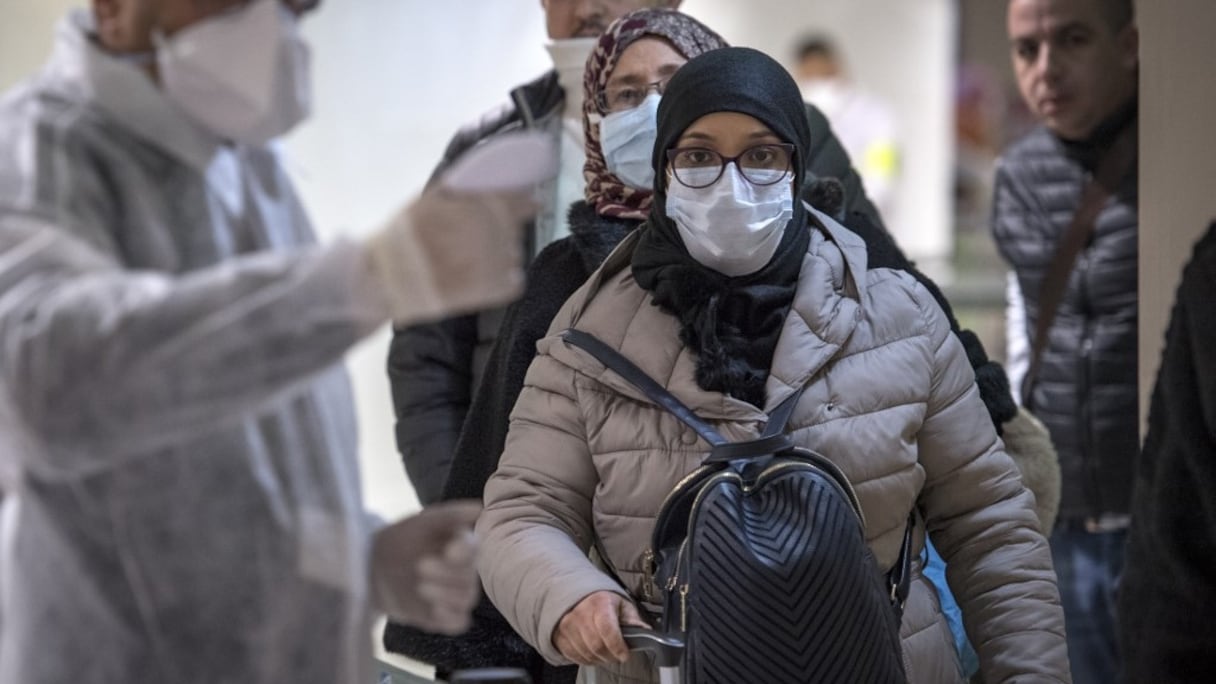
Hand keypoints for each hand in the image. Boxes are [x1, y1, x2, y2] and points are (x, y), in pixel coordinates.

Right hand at [363, 187, 536, 324]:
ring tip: (472, 259)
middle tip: (479, 238)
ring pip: (513, 253)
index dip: (524, 201)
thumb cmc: (403, 237)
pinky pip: (512, 280)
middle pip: (512, 228)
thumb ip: (463, 187)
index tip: (533, 202)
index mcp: (474, 208)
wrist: (384, 279)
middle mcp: (489, 234)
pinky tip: (480, 277)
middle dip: (502, 230)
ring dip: (500, 253)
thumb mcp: (429, 199)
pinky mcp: (492, 291)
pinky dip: (502, 279)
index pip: (512, 201)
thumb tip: (497, 175)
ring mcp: (492, 264)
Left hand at [371, 500, 482, 633]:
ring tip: (420, 586)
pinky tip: (433, 610)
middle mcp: (463, 571)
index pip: (475, 550)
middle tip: (420, 566)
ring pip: (466, 600)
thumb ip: (450, 515)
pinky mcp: (444, 617)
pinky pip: (459, 622)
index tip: (448, 551)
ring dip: (445, 594)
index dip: (465, 553)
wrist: (373, 568)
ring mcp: (454, 596)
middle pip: (469, 577)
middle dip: (445, 574)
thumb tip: (478, 508)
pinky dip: (450, 618)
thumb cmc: (401, 539)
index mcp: (462, 546)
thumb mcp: (422, 522)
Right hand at [552, 591, 648, 665]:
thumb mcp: (622, 605)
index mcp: (599, 602)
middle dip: (611, 655)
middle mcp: (580, 613)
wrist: (578, 596)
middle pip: (596, 645)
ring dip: (599, 659)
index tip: (624, 654)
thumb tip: (647, 633)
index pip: (607, 629)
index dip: (617, 646)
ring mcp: (567, 625)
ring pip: (586, 653)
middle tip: (617, 654)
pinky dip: (587, 659)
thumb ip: (634, 620)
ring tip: (606, 652)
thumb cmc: (603, 602)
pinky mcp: (560, 635)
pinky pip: (574, 656)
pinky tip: (594, 653)